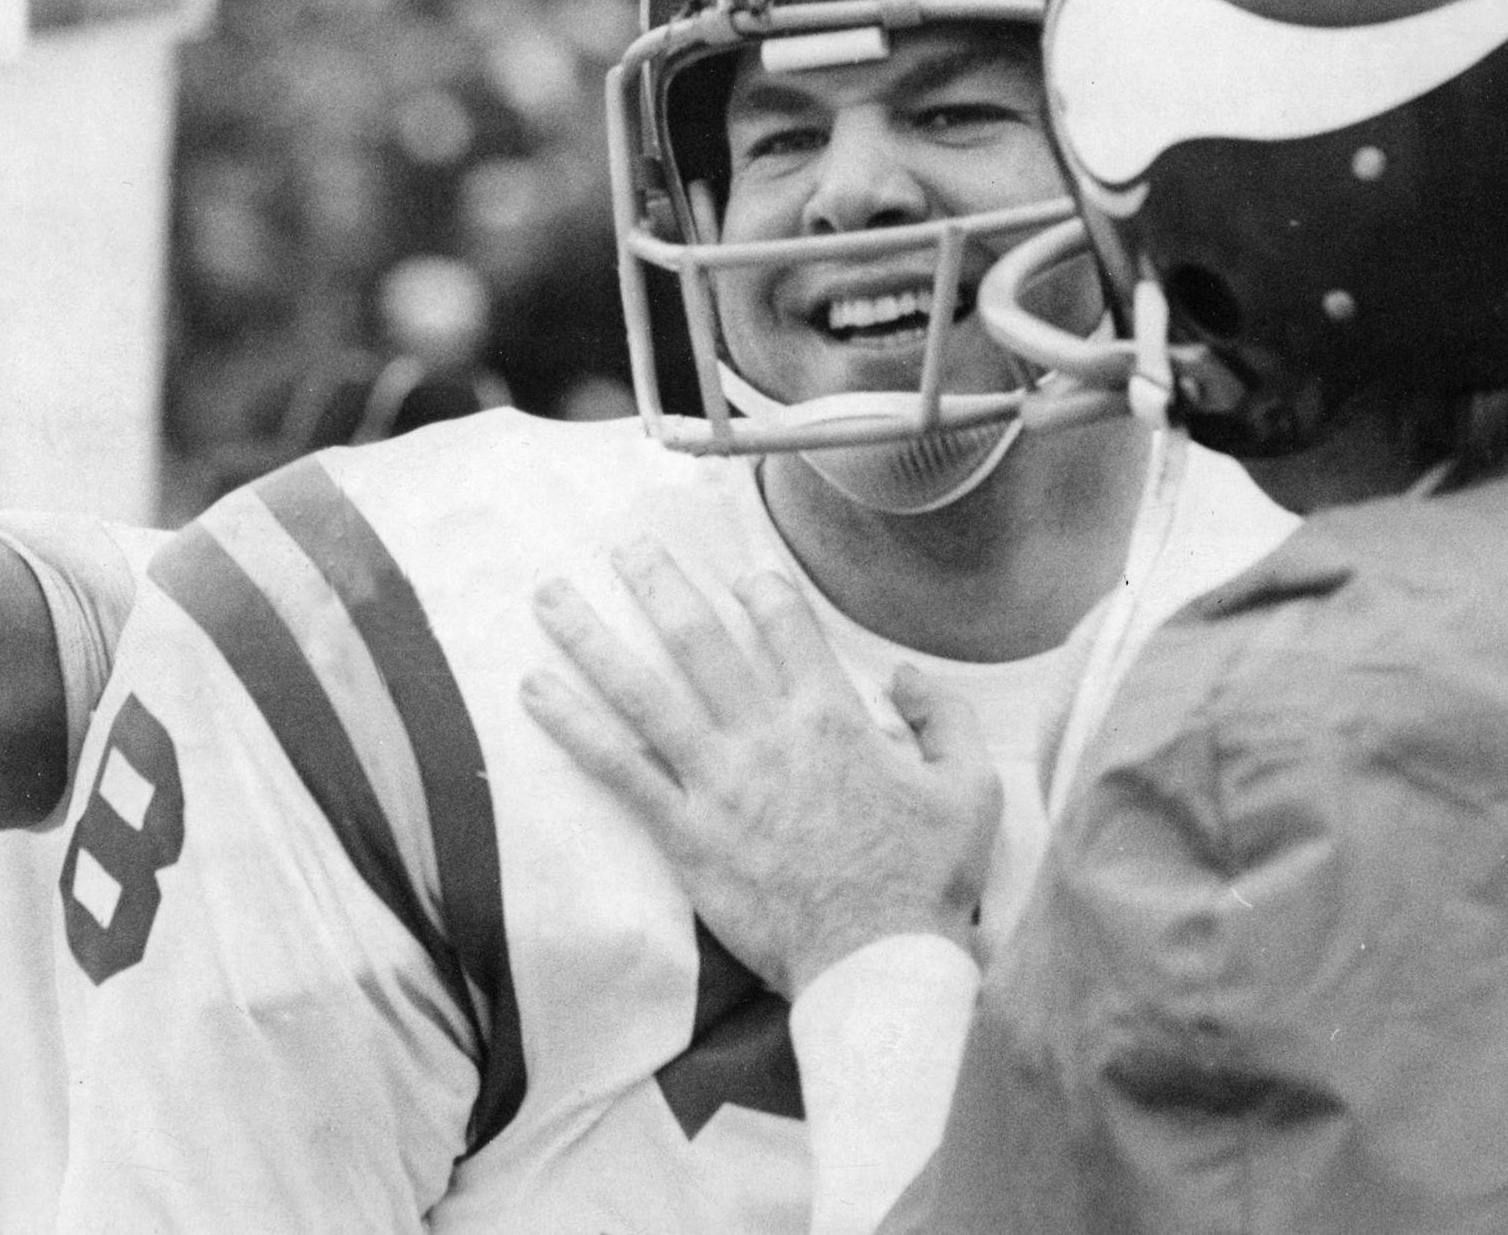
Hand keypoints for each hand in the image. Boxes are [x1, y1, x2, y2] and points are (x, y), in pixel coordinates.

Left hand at [522, 541, 1001, 996]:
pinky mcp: (685, 835)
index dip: (762, 591)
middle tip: (625, 545)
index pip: (785, 626)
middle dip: (658, 583)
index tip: (743, 576)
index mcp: (832, 718)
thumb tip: (907, 676)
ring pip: (643, 692)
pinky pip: (619, 770)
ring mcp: (718, 784)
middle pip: (699, 639)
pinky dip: (574, 727)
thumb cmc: (927, 879)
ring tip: (551, 598)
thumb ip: (945, 718)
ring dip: (592, 638)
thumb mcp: (971, 788)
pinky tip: (536, 691)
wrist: (877, 962)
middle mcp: (766, 736)